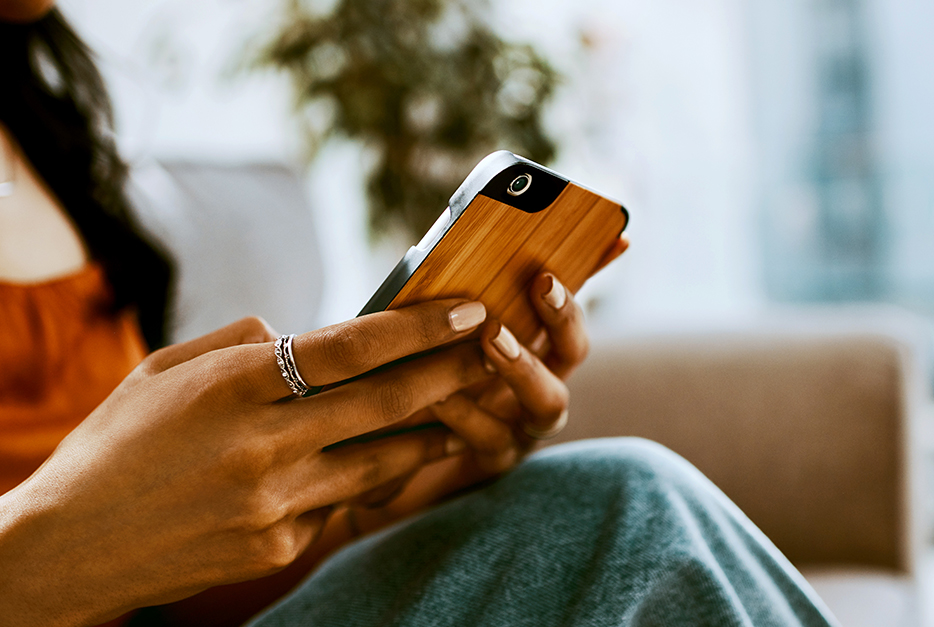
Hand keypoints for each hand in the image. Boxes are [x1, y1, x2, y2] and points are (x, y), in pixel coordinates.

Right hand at [0, 300, 492, 626]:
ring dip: (431, 430)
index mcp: (232, 386)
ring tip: (464, 407)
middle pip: (386, 402)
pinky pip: (342, 505)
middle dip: (450, 371)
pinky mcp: (280, 548)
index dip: (418, 326)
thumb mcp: (166, 370)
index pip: (350, 348)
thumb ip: (242, 345)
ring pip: (383, 461)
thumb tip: (304, 337)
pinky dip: (365, 480)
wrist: (68, 545)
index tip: (467, 309)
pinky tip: (380, 463)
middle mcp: (263, 446)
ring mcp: (275, 505)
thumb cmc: (117, 443)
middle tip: (492, 348)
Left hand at [429, 235, 630, 468]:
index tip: (600, 243)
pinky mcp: (492, 463)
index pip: (569, 308)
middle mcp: (540, 388)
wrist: (391, 457)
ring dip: (525, 365)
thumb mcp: (442, 334)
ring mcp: (523, 427)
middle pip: (573, 351)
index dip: (588, 276)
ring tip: (492, 336)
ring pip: (550, 402)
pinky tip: (438, 393)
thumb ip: (466, 297)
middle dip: (563, 315)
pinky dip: (467, 414)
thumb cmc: (422, 379)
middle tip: (541, 283)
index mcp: (534, 351)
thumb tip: (479, 247)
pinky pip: (491, 439)